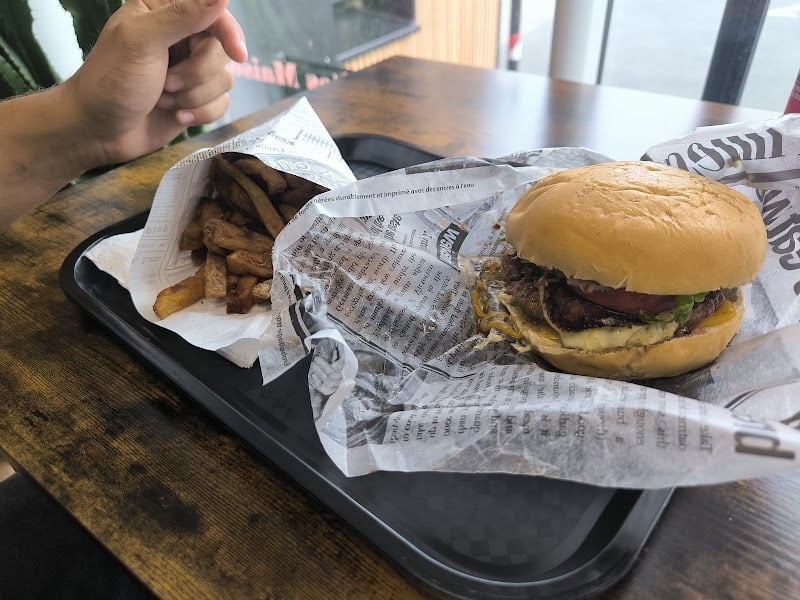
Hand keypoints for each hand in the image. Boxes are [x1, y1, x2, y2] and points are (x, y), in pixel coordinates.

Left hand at [66, 0, 247, 166]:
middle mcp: (180, 38)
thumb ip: (182, 15)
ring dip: (195, 96)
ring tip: (164, 98)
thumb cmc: (110, 81)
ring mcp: (189, 70)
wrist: (98, 131)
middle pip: (222, 50)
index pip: (213, 12)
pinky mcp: (195, 99)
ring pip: (224, 80)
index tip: (237, 53)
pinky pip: (222, 104)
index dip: (228, 31)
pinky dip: (200, 113)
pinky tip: (175, 115)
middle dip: (198, 73)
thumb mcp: (141, 40)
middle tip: (167, 82)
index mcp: (163, 12)